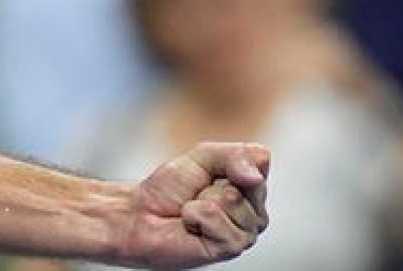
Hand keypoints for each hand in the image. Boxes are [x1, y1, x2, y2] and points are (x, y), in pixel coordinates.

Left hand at [110, 142, 269, 268]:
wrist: (142, 215)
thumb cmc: (170, 190)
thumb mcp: (203, 157)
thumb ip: (236, 155)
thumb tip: (257, 176)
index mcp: (252, 188)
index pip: (260, 160)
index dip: (228, 160)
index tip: (209, 172)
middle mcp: (254, 212)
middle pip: (249, 182)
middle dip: (213, 183)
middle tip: (198, 195)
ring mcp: (245, 233)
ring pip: (232, 201)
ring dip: (202, 202)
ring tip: (194, 211)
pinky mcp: (230, 248)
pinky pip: (216, 218)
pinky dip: (195, 216)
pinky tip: (191, 225)